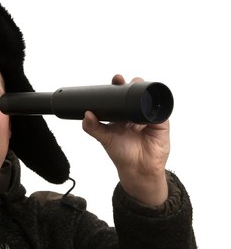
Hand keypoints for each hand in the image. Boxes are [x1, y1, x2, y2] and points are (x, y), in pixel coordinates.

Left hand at [82, 75, 169, 205]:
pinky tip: (144, 118)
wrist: (137, 169)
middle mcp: (136, 111)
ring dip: (143, 97)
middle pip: (137, 91)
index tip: (116, 79)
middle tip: (125, 84)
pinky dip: (152, 113)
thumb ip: (93, 127)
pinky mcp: (161, 123)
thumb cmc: (122, 153)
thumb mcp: (105, 138)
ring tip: (134, 106)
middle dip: (133, 85)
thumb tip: (86, 114)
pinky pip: (160, 112)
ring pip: (149, 99)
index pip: (121, 93)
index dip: (119, 84)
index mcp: (122, 112)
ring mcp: (149, 115)